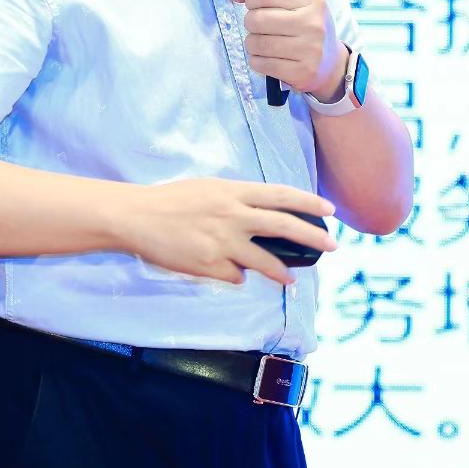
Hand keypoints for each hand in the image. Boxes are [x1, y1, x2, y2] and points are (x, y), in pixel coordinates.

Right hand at [112, 178, 338, 286]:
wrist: (136, 217)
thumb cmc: (169, 200)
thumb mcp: (208, 189)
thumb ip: (235, 200)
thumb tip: (259, 216)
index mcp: (233, 192)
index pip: (281, 195)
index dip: (309, 203)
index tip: (329, 211)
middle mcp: (233, 215)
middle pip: (283, 226)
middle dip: (313, 237)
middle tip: (332, 246)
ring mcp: (222, 242)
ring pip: (265, 261)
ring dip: (282, 271)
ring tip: (292, 278)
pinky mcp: (210, 265)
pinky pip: (234, 276)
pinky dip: (236, 275)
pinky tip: (232, 274)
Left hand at [227, 0, 344, 101]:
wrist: (328, 63)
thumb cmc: (304, 27)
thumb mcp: (292, 1)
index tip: (256, 5)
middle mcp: (313, 23)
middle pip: (257, 20)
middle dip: (251, 23)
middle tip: (260, 27)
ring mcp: (309, 49)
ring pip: (255, 43)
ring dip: (252, 43)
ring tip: (264, 42)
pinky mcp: (301, 72)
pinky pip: (260, 64)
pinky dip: (257, 61)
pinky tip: (268, 57)